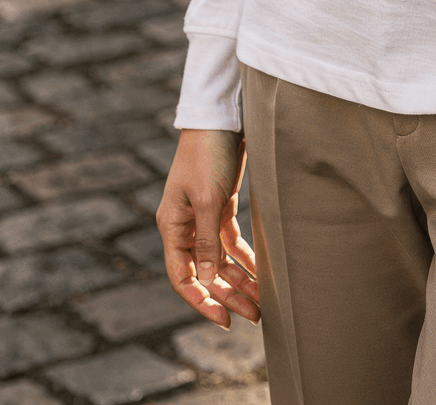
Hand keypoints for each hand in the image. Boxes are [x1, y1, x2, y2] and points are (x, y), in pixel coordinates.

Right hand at [157, 128, 260, 327]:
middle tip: (256, 315)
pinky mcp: (221, 205)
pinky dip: (245, 256)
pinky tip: (262, 270)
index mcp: (172, 226)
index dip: (202, 301)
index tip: (224, 320)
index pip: (183, 276)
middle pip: (206, 272)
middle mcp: (185, 226)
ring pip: (221, 259)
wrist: (221, 116)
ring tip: (263, 301)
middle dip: (229, 294)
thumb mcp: (208, 199)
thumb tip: (207, 280)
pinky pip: (231, 241)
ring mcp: (203, 216)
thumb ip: (207, 241)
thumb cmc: (208, 154)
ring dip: (240, 279)